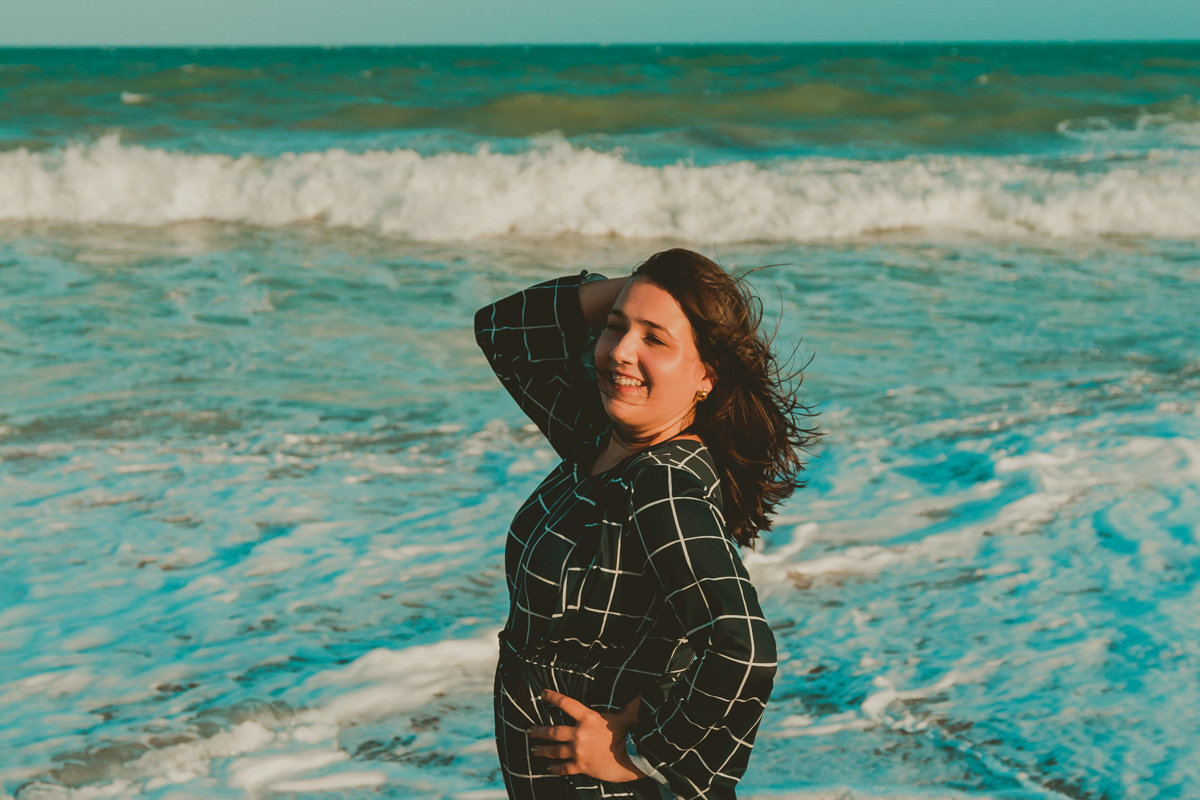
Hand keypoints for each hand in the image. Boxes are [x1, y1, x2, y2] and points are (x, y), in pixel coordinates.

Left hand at [528, 690, 647, 781]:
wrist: (633, 758)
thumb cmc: (631, 734)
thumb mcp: (628, 715)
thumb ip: (631, 703)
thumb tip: (641, 691)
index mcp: (588, 717)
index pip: (566, 703)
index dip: (552, 697)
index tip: (542, 693)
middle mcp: (579, 733)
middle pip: (553, 731)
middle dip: (539, 730)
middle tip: (529, 730)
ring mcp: (578, 751)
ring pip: (555, 750)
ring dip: (543, 750)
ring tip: (534, 749)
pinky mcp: (581, 766)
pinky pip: (564, 768)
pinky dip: (555, 768)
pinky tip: (549, 769)